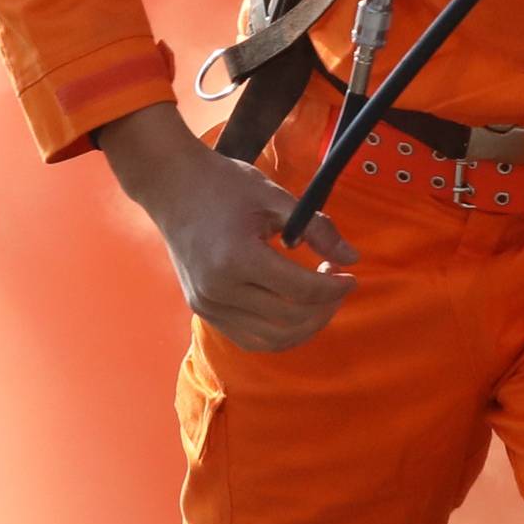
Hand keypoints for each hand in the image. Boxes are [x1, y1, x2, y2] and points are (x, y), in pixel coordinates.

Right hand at [98, 102, 356, 353]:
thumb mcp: (276, 199)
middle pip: (289, 320)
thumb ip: (318, 229)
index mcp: (238, 258)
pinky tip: (294, 310)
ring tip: (320, 301)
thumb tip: (352, 259)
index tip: (350, 275)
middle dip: (325, 308)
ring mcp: (207, 304)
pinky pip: (248, 337)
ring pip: (271, 339)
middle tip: (338, 285)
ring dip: (305, 326)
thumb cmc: (224, 184)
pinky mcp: (202, 309)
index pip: (301, 290)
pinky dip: (278, 332)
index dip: (334, 288)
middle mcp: (219, 290)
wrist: (171, 184)